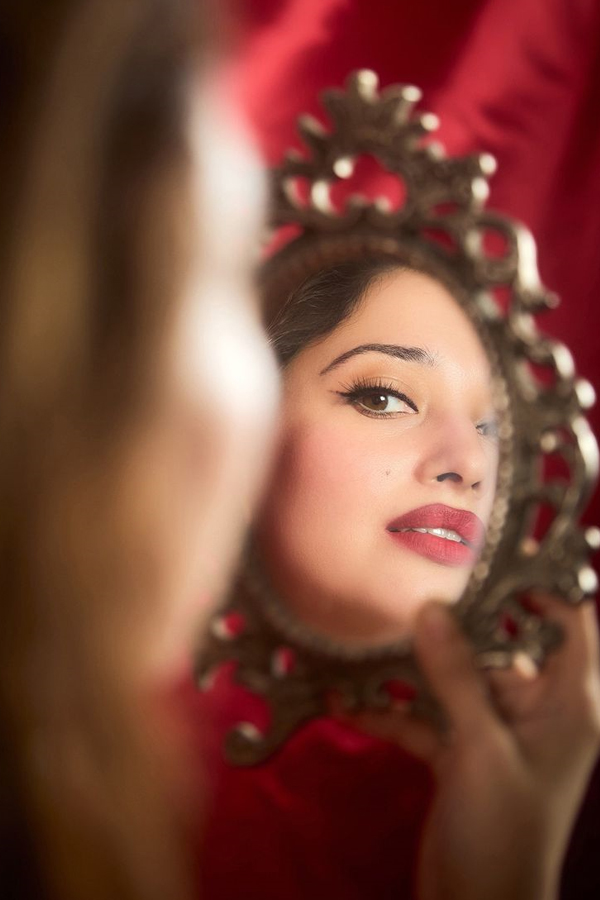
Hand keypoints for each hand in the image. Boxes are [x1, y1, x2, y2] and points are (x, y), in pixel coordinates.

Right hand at [343, 597, 599, 899]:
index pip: (570, 626)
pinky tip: (348, 701)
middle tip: (418, 578)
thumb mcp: (481, 747)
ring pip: (455, 681)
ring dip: (415, 665)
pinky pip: (426, 719)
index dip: (546, 585)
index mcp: (564, 704)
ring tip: (372, 632)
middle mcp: (531, 711)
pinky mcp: (458, 756)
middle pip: (499, 648)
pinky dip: (393, 710)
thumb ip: (457, 677)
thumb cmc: (503, 828)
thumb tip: (431, 610)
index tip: (505, 549)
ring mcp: (492, 733)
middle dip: (459, 620)